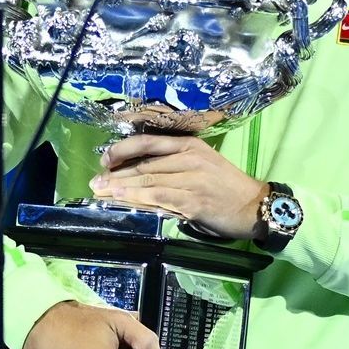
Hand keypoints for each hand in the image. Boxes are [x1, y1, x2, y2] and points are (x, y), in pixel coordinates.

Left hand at [90, 134, 267, 239]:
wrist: (254, 205)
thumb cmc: (226, 186)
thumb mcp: (202, 163)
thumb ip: (175, 164)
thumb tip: (139, 173)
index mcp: (189, 145)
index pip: (148, 143)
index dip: (122, 150)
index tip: (104, 159)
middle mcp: (189, 158)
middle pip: (144, 165)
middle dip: (116, 175)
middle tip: (95, 182)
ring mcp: (191, 180)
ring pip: (148, 182)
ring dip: (121, 189)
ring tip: (101, 193)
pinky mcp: (193, 201)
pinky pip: (160, 199)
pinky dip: (138, 201)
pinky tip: (123, 202)